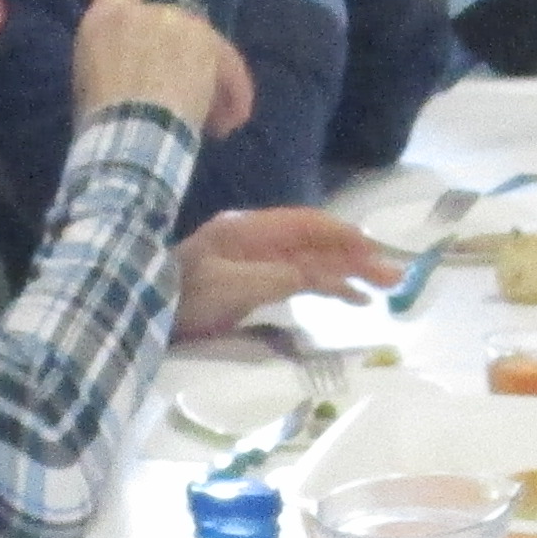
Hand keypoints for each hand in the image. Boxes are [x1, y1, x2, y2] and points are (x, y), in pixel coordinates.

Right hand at [71, 0, 246, 133]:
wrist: (130, 130)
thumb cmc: (101, 116)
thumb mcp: (90, 77)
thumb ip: (116, 55)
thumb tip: (139, 63)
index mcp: (106, 16)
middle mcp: (145, 11)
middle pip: (177, 24)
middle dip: (188, 62)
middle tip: (194, 102)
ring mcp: (178, 23)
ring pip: (207, 49)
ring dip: (214, 86)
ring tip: (215, 125)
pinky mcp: (208, 43)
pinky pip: (229, 66)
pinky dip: (235, 94)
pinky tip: (236, 118)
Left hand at [175, 208, 392, 338]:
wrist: (140, 313)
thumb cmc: (181, 297)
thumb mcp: (229, 286)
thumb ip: (277, 277)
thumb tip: (322, 274)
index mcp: (248, 229)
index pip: (306, 224)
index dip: (342, 235)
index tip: (374, 249)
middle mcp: (256, 239)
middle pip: (316, 244)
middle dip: (356, 257)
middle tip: (395, 276)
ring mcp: (255, 261)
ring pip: (313, 262)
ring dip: (349, 273)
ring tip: (385, 288)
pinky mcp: (253, 284)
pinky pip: (301, 279)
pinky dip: (329, 287)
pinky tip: (352, 299)